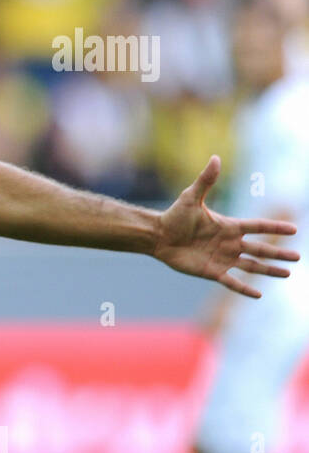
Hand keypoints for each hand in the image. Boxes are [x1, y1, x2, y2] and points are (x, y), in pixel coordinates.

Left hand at [153, 155, 298, 297]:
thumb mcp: (191, 197)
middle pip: (260, 248)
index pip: (257, 227)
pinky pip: (232, 281)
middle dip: (278, 253)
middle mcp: (229, 243)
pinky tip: (258, 294)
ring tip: (287, 273)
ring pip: (251, 265)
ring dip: (269, 270)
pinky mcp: (211, 271)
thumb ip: (206, 180)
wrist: (158, 236)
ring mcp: (222, 258)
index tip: (294, 229)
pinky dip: (244, 288)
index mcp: (229, 226)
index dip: (275, 228)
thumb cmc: (175, 216)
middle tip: (298, 257)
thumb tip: (215, 158)